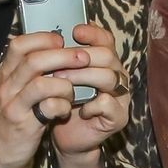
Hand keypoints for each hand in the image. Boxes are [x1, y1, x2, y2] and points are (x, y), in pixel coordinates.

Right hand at [0, 31, 99, 167]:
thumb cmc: (8, 119)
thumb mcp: (12, 91)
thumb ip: (26, 73)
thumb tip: (52, 51)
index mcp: (6, 73)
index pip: (20, 44)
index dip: (43, 38)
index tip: (62, 40)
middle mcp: (7, 85)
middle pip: (34, 60)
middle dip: (63, 56)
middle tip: (83, 58)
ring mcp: (13, 105)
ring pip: (41, 83)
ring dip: (65, 84)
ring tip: (73, 90)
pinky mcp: (23, 125)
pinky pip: (47, 108)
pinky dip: (62, 106)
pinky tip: (66, 110)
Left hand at [46, 24, 132, 167]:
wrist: (66, 136)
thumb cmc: (61, 101)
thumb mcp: (58, 74)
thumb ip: (59, 55)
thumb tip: (46, 31)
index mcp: (105, 62)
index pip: (106, 39)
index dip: (92, 33)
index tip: (73, 32)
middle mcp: (117, 75)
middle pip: (107, 55)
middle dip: (80, 58)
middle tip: (58, 65)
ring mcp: (120, 97)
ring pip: (108, 77)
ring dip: (82, 78)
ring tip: (61, 82)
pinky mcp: (118, 117)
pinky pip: (107, 103)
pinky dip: (90, 104)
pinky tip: (77, 108)